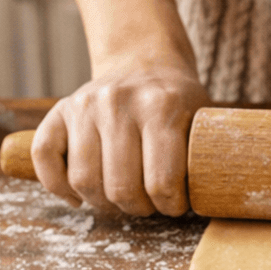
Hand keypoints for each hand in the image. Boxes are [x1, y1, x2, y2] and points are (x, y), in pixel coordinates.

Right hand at [34, 0, 209, 215]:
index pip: (161, 182)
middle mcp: (118, 103)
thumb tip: (224, 201)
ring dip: (104, 204)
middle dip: (139, 209)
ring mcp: (84, 105)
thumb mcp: (203, 118)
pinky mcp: (59, 111)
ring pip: (84, 180)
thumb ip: (207, 154)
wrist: (144, 60)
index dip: (170, 206)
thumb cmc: (180, 101)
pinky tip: (80, 196)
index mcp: (161, 106)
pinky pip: (46, 158)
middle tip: (150, 207)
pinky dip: (58, 187)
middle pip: (120, 188)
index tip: (177, 206)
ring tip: (123, 202)